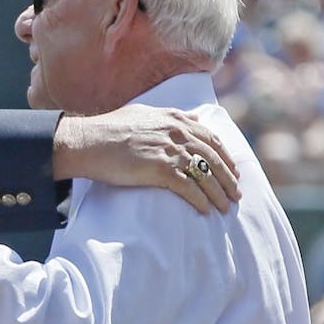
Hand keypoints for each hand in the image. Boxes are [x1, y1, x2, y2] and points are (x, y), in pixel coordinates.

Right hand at [52, 105, 240, 213]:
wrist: (87, 141)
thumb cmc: (108, 129)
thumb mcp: (143, 113)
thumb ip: (169, 116)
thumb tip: (191, 118)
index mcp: (175, 119)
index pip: (212, 139)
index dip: (226, 158)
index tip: (233, 172)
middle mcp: (177, 132)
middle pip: (213, 159)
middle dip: (229, 179)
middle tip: (236, 195)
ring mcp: (170, 150)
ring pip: (205, 175)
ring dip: (219, 193)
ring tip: (225, 207)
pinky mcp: (160, 169)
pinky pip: (189, 188)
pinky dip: (200, 200)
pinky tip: (205, 210)